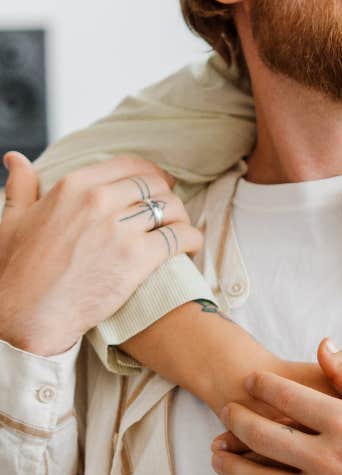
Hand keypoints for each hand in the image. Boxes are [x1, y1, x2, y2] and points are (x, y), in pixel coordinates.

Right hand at [0, 152, 202, 355]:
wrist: (26, 316)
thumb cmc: (17, 272)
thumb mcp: (12, 219)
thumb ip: (21, 185)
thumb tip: (15, 158)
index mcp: (74, 185)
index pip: (130, 166)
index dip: (150, 174)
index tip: (159, 184)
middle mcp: (99, 200)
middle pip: (154, 185)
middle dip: (167, 196)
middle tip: (170, 212)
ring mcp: (120, 228)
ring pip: (170, 207)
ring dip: (180, 218)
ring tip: (179, 230)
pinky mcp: (137, 257)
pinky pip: (179, 236)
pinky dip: (191, 239)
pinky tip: (190, 247)